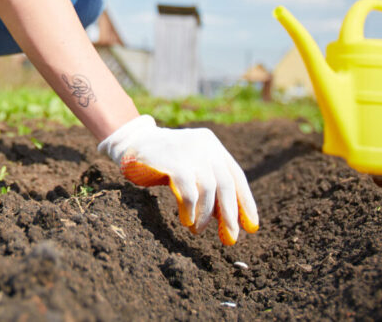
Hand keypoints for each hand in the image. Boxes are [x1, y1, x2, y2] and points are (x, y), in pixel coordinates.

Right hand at [98, 115, 258, 243]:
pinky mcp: (173, 161)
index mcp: (213, 145)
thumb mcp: (190, 167)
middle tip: (231, 238)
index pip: (236, 176)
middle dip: (230, 214)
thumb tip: (229, 220)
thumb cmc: (163, 160)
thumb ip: (208, 185)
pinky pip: (189, 191)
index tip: (251, 226)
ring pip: (209, 189)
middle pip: (226, 184)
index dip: (245, 203)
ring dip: (206, 215)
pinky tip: (187, 220)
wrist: (131, 142)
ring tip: (198, 230)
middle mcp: (205, 145)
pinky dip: (190, 209)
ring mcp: (189, 151)